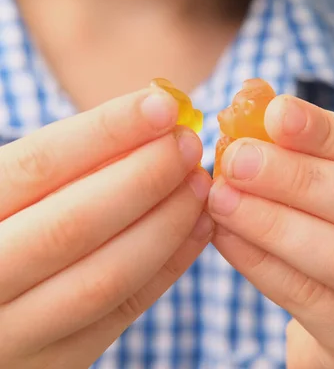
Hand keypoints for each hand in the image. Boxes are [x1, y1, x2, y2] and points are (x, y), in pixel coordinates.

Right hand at [0, 89, 212, 368]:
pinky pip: (123, 311)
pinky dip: (169, 265)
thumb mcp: (3, 193)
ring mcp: (15, 335)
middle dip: (145, 176)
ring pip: (107, 276)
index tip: (164, 105)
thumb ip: (53, 168)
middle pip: (76, 223)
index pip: (37, 166)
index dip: (107, 131)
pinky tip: (199, 225)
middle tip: (188, 144)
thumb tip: (145, 122)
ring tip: (199, 183)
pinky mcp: (56, 363)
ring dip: (167, 222)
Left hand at [208, 95, 333, 367]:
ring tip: (223, 198)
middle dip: (299, 179)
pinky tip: (228, 238)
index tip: (273, 113)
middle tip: (237, 160)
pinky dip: (264, 266)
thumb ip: (311, 145)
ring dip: (276, 224)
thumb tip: (254, 95)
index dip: (331, 133)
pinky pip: (316, 303)